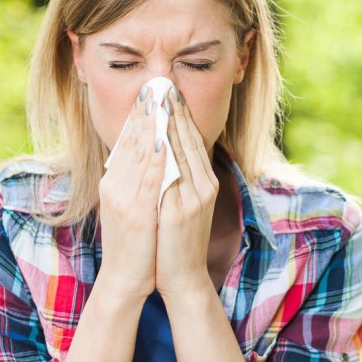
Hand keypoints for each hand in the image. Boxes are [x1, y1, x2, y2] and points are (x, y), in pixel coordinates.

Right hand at [96, 87, 165, 301]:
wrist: (125, 279)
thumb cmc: (134, 242)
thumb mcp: (130, 205)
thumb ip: (135, 180)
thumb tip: (144, 155)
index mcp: (114, 182)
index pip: (127, 141)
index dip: (139, 115)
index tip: (149, 92)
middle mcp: (115, 185)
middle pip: (131, 141)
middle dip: (144, 112)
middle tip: (154, 84)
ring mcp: (124, 198)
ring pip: (138, 154)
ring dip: (150, 125)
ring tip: (158, 100)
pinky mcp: (136, 212)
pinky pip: (147, 179)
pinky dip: (154, 157)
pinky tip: (161, 139)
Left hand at [155, 87, 219, 300]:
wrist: (183, 276)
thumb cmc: (177, 240)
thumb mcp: (183, 204)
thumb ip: (179, 178)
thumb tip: (165, 150)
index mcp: (204, 183)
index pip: (192, 141)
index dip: (181, 115)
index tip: (169, 92)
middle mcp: (204, 186)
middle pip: (189, 140)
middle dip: (175, 111)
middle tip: (164, 84)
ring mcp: (195, 198)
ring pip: (182, 152)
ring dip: (169, 124)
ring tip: (158, 100)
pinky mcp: (183, 210)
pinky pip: (173, 175)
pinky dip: (165, 153)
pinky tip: (156, 136)